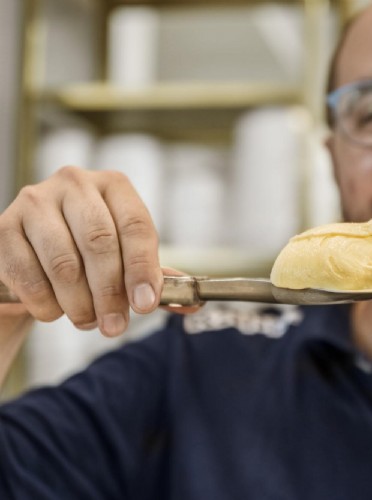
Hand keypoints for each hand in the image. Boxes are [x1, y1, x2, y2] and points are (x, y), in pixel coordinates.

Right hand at [0, 166, 163, 336]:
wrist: (33, 255)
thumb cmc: (89, 255)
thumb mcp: (126, 260)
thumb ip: (156, 280)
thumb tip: (193, 305)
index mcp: (113, 186)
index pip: (136, 225)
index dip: (143, 269)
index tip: (146, 304)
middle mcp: (75, 183)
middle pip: (100, 242)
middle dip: (110, 292)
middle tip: (115, 326)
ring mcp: (35, 201)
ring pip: (64, 262)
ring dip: (80, 303)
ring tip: (88, 321)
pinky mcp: (3, 227)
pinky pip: (28, 275)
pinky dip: (46, 303)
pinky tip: (55, 312)